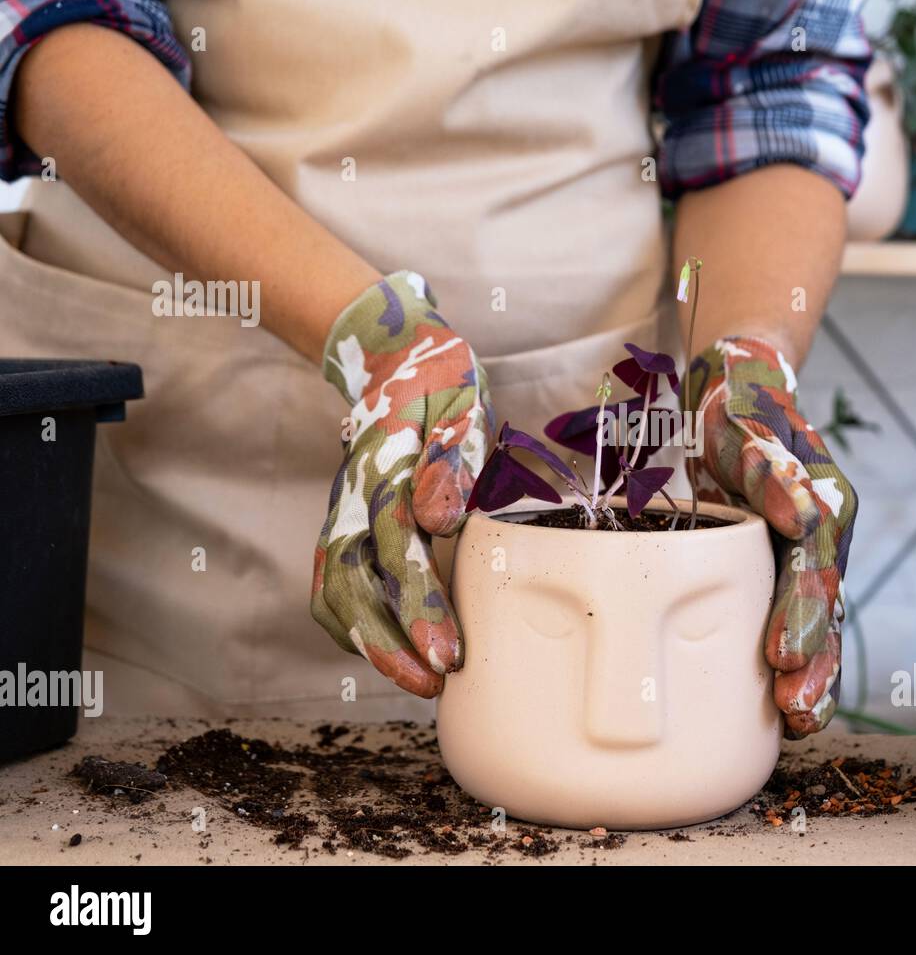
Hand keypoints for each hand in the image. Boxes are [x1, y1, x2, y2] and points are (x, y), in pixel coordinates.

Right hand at [312, 272, 492, 696]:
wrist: (391, 354)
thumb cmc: (439, 385)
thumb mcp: (460, 406)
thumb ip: (451, 460)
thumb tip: (438, 519)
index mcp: (386, 474)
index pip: (398, 556)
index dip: (420, 610)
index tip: (447, 655)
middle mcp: (354, 502)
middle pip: (354, 589)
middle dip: (390, 646)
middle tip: (434, 684)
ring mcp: (342, 515)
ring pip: (335, 594)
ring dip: (369, 645)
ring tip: (416, 681)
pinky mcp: (343, 525)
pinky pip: (332, 586)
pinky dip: (352, 627)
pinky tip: (388, 651)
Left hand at [692, 336, 856, 738]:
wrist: (741, 390)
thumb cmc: (737, 405)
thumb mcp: (743, 422)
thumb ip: (770, 466)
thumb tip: (801, 515)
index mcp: (825, 502)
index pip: (814, 568)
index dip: (799, 614)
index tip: (781, 657)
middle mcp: (826, 534)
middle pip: (825, 606)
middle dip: (813, 662)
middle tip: (794, 710)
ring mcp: (811, 553)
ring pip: (821, 623)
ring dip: (814, 674)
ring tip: (799, 725)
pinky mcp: (788, 565)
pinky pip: (800, 619)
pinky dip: (799, 661)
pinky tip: (789, 708)